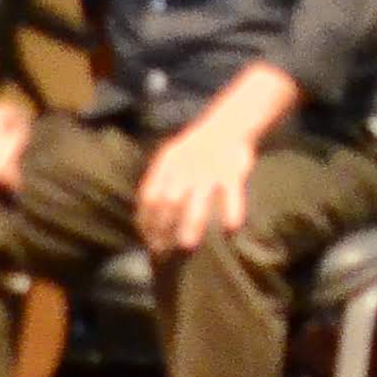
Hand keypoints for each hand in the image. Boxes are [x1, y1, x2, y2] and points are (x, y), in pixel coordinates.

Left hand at [133, 103, 267, 255]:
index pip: (149, 195)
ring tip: (186, 245)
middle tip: (161, 250)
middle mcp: (185, 168)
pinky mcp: (232, 172)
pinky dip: (232, 209)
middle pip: (169, 201)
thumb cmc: (194, 150)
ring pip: (198, 200)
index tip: (146, 238)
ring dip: (191, 224)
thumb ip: (158, 182)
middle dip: (162, 226)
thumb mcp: (170, 159)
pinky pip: (232, 193)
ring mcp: (209, 170)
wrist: (226, 125)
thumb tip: (145, 220)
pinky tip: (231, 228)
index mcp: (166, 164)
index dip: (145, 218)